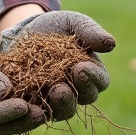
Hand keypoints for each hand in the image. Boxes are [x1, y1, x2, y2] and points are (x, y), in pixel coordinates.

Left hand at [0, 10, 114, 120]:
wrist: (24, 31)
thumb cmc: (56, 27)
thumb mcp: (72, 23)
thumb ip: (90, 31)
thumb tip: (111, 44)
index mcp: (91, 72)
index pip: (100, 81)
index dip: (94, 77)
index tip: (82, 66)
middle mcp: (77, 90)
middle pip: (85, 98)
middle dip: (80, 90)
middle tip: (71, 80)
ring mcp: (56, 99)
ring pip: (64, 110)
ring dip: (62, 103)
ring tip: (55, 91)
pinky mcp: (35, 104)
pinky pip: (38, 111)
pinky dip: (36, 107)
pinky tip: (31, 99)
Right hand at [0, 23, 46, 134]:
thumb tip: (4, 91)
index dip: (4, 114)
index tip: (24, 106)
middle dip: (21, 121)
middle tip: (43, 114)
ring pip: (6, 121)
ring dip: (27, 117)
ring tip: (48, 110)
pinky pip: (9, 108)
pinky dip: (25, 106)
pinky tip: (43, 99)